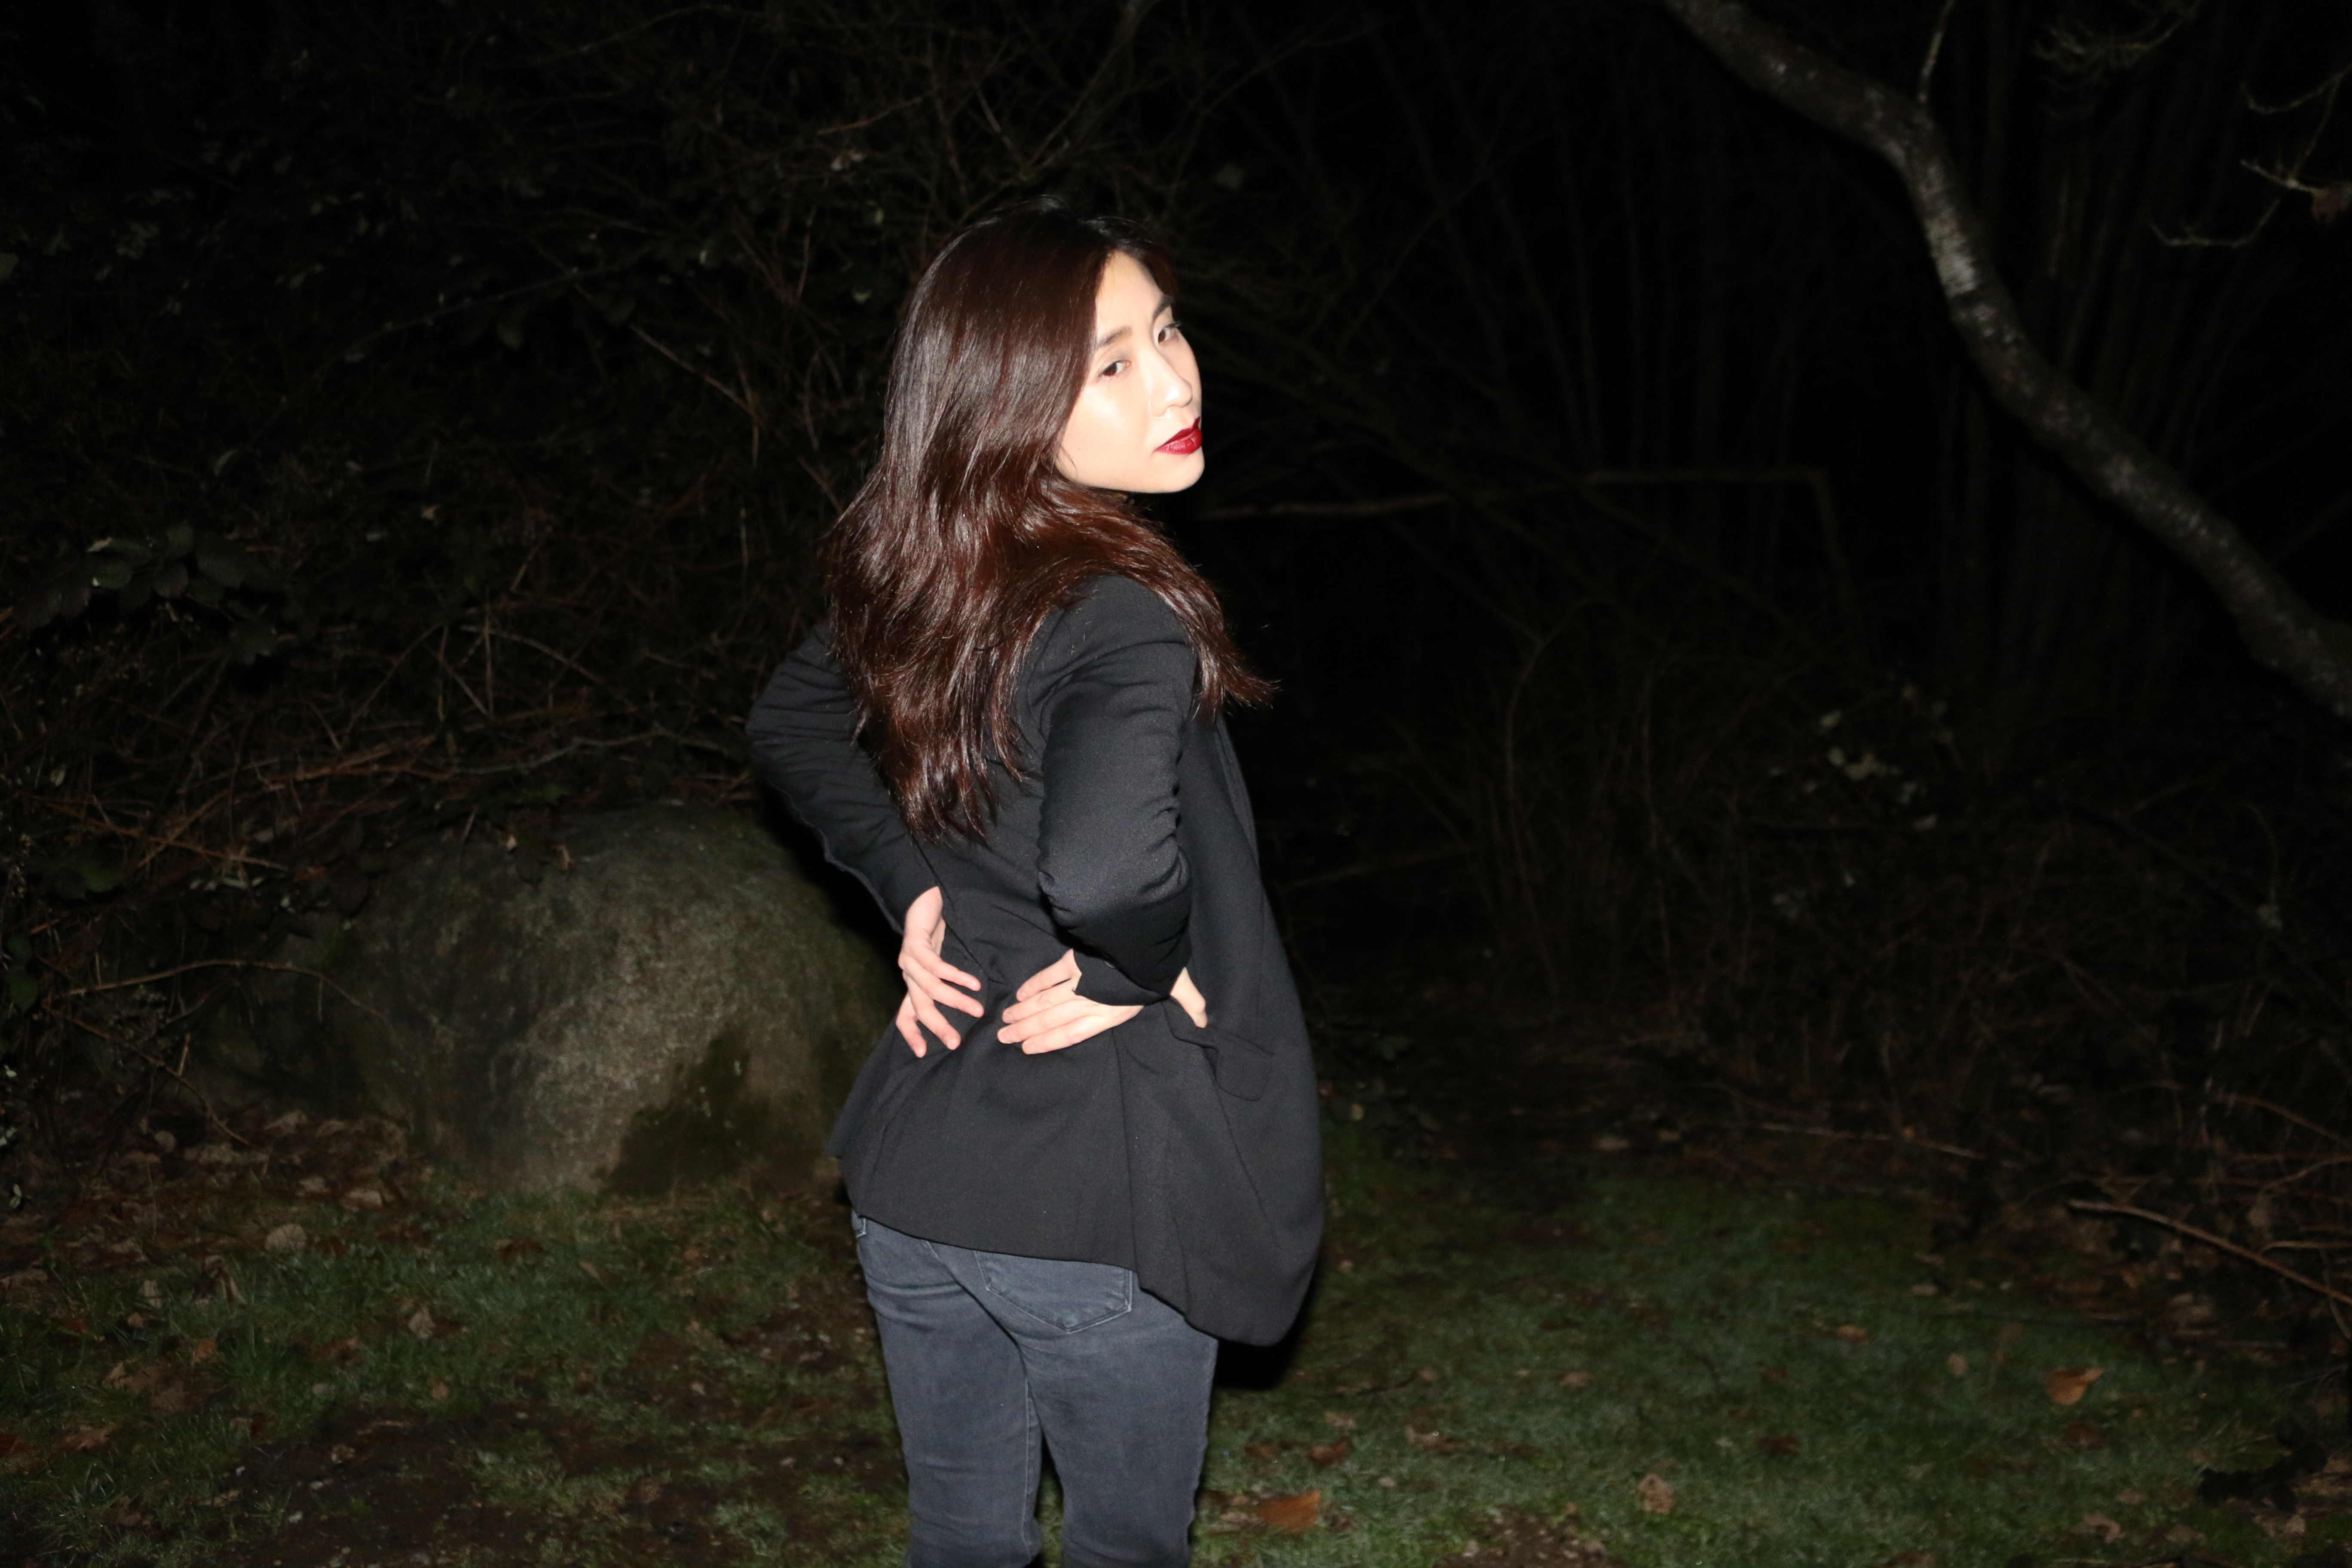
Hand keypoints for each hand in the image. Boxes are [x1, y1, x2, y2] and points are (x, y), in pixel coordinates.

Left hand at [894, 886, 982, 1057]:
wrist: (926, 893)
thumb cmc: (939, 927)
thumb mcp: (943, 959)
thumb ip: (947, 982)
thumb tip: (970, 1005)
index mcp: (913, 981)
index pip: (905, 1015)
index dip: (911, 1035)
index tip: (922, 1054)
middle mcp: (908, 973)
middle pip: (919, 1008)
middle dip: (938, 1027)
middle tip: (955, 1043)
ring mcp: (909, 959)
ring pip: (931, 989)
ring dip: (955, 1001)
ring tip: (977, 1010)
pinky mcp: (914, 942)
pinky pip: (935, 966)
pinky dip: (955, 976)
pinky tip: (973, 983)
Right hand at [998, 952, 1208, 1053]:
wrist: (1142, 933)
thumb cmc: (1159, 961)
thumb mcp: (1178, 983)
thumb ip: (1190, 1003)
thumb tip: (1206, 1020)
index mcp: (1110, 1012)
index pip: (1072, 1033)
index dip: (1048, 1042)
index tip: (1027, 1048)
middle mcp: (1089, 1000)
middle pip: (1050, 1020)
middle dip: (1025, 1030)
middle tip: (1002, 1037)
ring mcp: (1078, 981)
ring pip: (1043, 1001)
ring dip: (1022, 1012)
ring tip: (1003, 1022)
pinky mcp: (1073, 961)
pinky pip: (1047, 977)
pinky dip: (1032, 986)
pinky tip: (1018, 995)